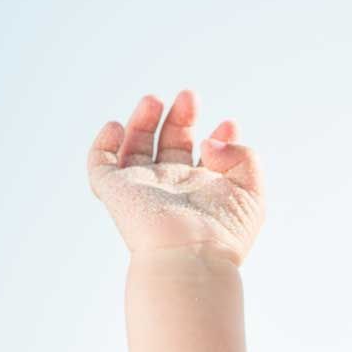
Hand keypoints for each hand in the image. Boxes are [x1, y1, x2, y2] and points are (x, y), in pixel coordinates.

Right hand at [87, 90, 265, 266]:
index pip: (208, 157)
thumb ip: (242, 157)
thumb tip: (208, 142)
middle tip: (189, 96)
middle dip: (181, 118)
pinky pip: (100, 164)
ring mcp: (144, 190)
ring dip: (144, 121)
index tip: (230, 124)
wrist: (191, 255)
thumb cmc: (224, 233)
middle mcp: (174, 190)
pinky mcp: (116, 191)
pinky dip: (103, 142)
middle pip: (172, 146)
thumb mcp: (252, 192)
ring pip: (135, 148)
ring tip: (155, 101)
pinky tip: (117, 126)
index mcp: (206, 193)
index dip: (219, 137)